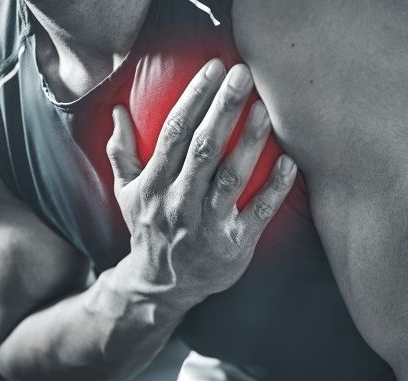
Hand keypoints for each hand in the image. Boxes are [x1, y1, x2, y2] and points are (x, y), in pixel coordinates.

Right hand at [106, 59, 296, 307]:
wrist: (163, 285)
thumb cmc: (149, 229)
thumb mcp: (127, 193)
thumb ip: (122, 152)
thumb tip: (118, 111)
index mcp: (154, 184)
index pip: (174, 132)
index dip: (194, 98)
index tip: (214, 69)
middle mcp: (179, 202)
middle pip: (204, 149)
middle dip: (224, 108)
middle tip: (244, 75)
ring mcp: (208, 225)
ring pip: (231, 178)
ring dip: (249, 142)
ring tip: (265, 110)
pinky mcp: (235, 245)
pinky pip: (258, 213)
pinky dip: (274, 188)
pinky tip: (289, 162)